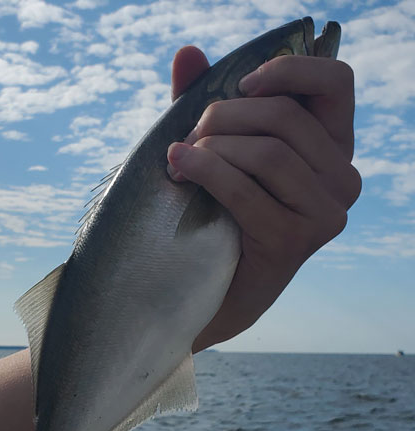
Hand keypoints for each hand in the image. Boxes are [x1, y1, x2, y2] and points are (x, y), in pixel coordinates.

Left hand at [166, 47, 361, 351]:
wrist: (205, 289)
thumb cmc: (211, 213)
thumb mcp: (211, 151)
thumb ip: (204, 102)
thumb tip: (187, 52)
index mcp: (330, 145)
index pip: (335, 83)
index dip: (288, 69)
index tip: (241, 86)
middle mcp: (341, 176)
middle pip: (286, 116)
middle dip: (223, 117)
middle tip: (188, 135)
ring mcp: (326, 211)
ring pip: (268, 151)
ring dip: (212, 147)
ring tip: (179, 159)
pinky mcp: (297, 240)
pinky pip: (246, 190)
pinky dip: (206, 172)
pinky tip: (178, 169)